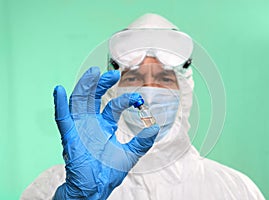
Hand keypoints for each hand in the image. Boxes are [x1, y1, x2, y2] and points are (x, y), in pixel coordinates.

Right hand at [52, 67, 158, 198]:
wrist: (94, 189)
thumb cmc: (108, 172)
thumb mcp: (130, 154)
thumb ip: (142, 141)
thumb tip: (154, 127)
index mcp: (105, 125)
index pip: (114, 106)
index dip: (125, 100)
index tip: (138, 98)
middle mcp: (91, 123)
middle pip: (94, 97)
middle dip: (102, 84)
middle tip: (112, 74)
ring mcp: (79, 128)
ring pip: (79, 102)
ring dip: (84, 87)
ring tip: (92, 73)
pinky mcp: (69, 136)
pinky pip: (62, 118)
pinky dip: (60, 104)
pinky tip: (58, 90)